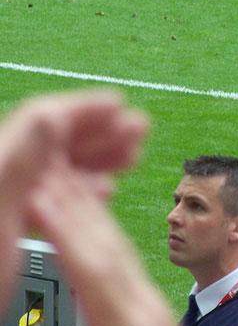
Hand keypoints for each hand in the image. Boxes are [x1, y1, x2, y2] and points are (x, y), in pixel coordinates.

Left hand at [0, 90, 147, 316]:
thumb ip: (19, 164)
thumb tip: (50, 116)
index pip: (43, 120)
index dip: (85, 110)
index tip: (118, 107)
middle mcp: (1, 175)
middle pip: (53, 138)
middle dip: (100, 132)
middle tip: (137, 132)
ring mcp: (5, 197)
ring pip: (57, 163)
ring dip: (97, 157)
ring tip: (131, 158)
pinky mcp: (10, 219)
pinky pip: (53, 190)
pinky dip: (82, 187)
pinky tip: (104, 190)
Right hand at [28, 159, 206, 325]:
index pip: (96, 275)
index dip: (68, 235)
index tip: (43, 197)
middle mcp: (149, 313)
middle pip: (110, 249)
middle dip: (79, 206)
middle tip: (51, 166)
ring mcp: (154, 309)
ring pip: (120, 250)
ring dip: (91, 213)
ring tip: (65, 181)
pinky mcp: (152, 313)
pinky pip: (127, 264)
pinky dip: (104, 237)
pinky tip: (89, 226)